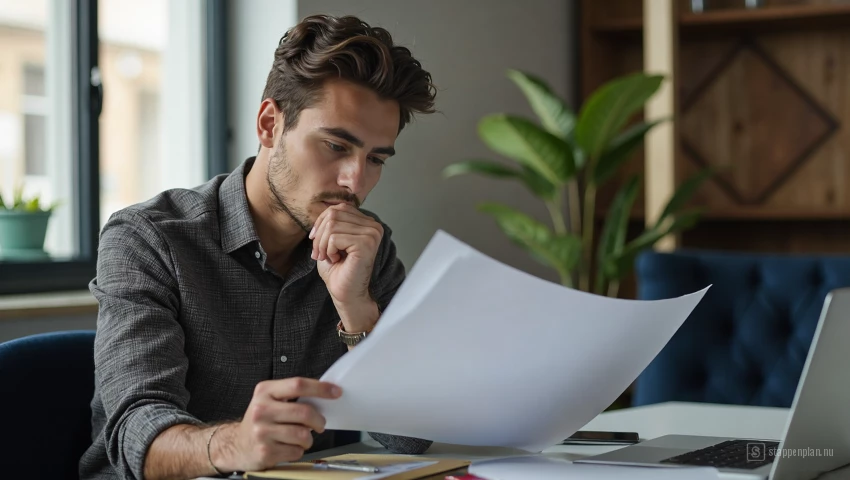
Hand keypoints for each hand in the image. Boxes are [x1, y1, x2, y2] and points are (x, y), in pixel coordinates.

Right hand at [215, 377, 341, 470]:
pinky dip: (298, 450)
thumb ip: (292, 395)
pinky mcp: (265, 451)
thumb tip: (325, 395)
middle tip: (320, 423)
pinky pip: (296, 451)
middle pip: (304, 412)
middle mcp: (261, 410)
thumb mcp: (270, 399)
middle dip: (319, 420)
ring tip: (301, 437)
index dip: (320, 388)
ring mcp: (262, 432)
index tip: (335, 392)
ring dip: (308, 438)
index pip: (298, 384)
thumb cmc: (261, 420)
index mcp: (265, 391)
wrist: (236, 444)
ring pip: (303, 434)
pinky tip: (288, 446)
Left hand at [310, 204, 382, 329]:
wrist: (345, 294)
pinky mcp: (366, 244)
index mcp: (368, 222)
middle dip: (319, 235)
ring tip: (329, 258)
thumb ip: (331, 222)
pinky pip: (334, 238)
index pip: (338, 208)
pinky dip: (328, 250)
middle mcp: (374, 226)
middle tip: (320, 253)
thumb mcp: (330, 239)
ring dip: (322, 245)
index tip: (316, 241)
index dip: (321, 223)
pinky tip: (337, 260)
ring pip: (332, 225)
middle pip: (333, 214)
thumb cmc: (338, 270)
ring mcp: (372, 234)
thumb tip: (325, 210)